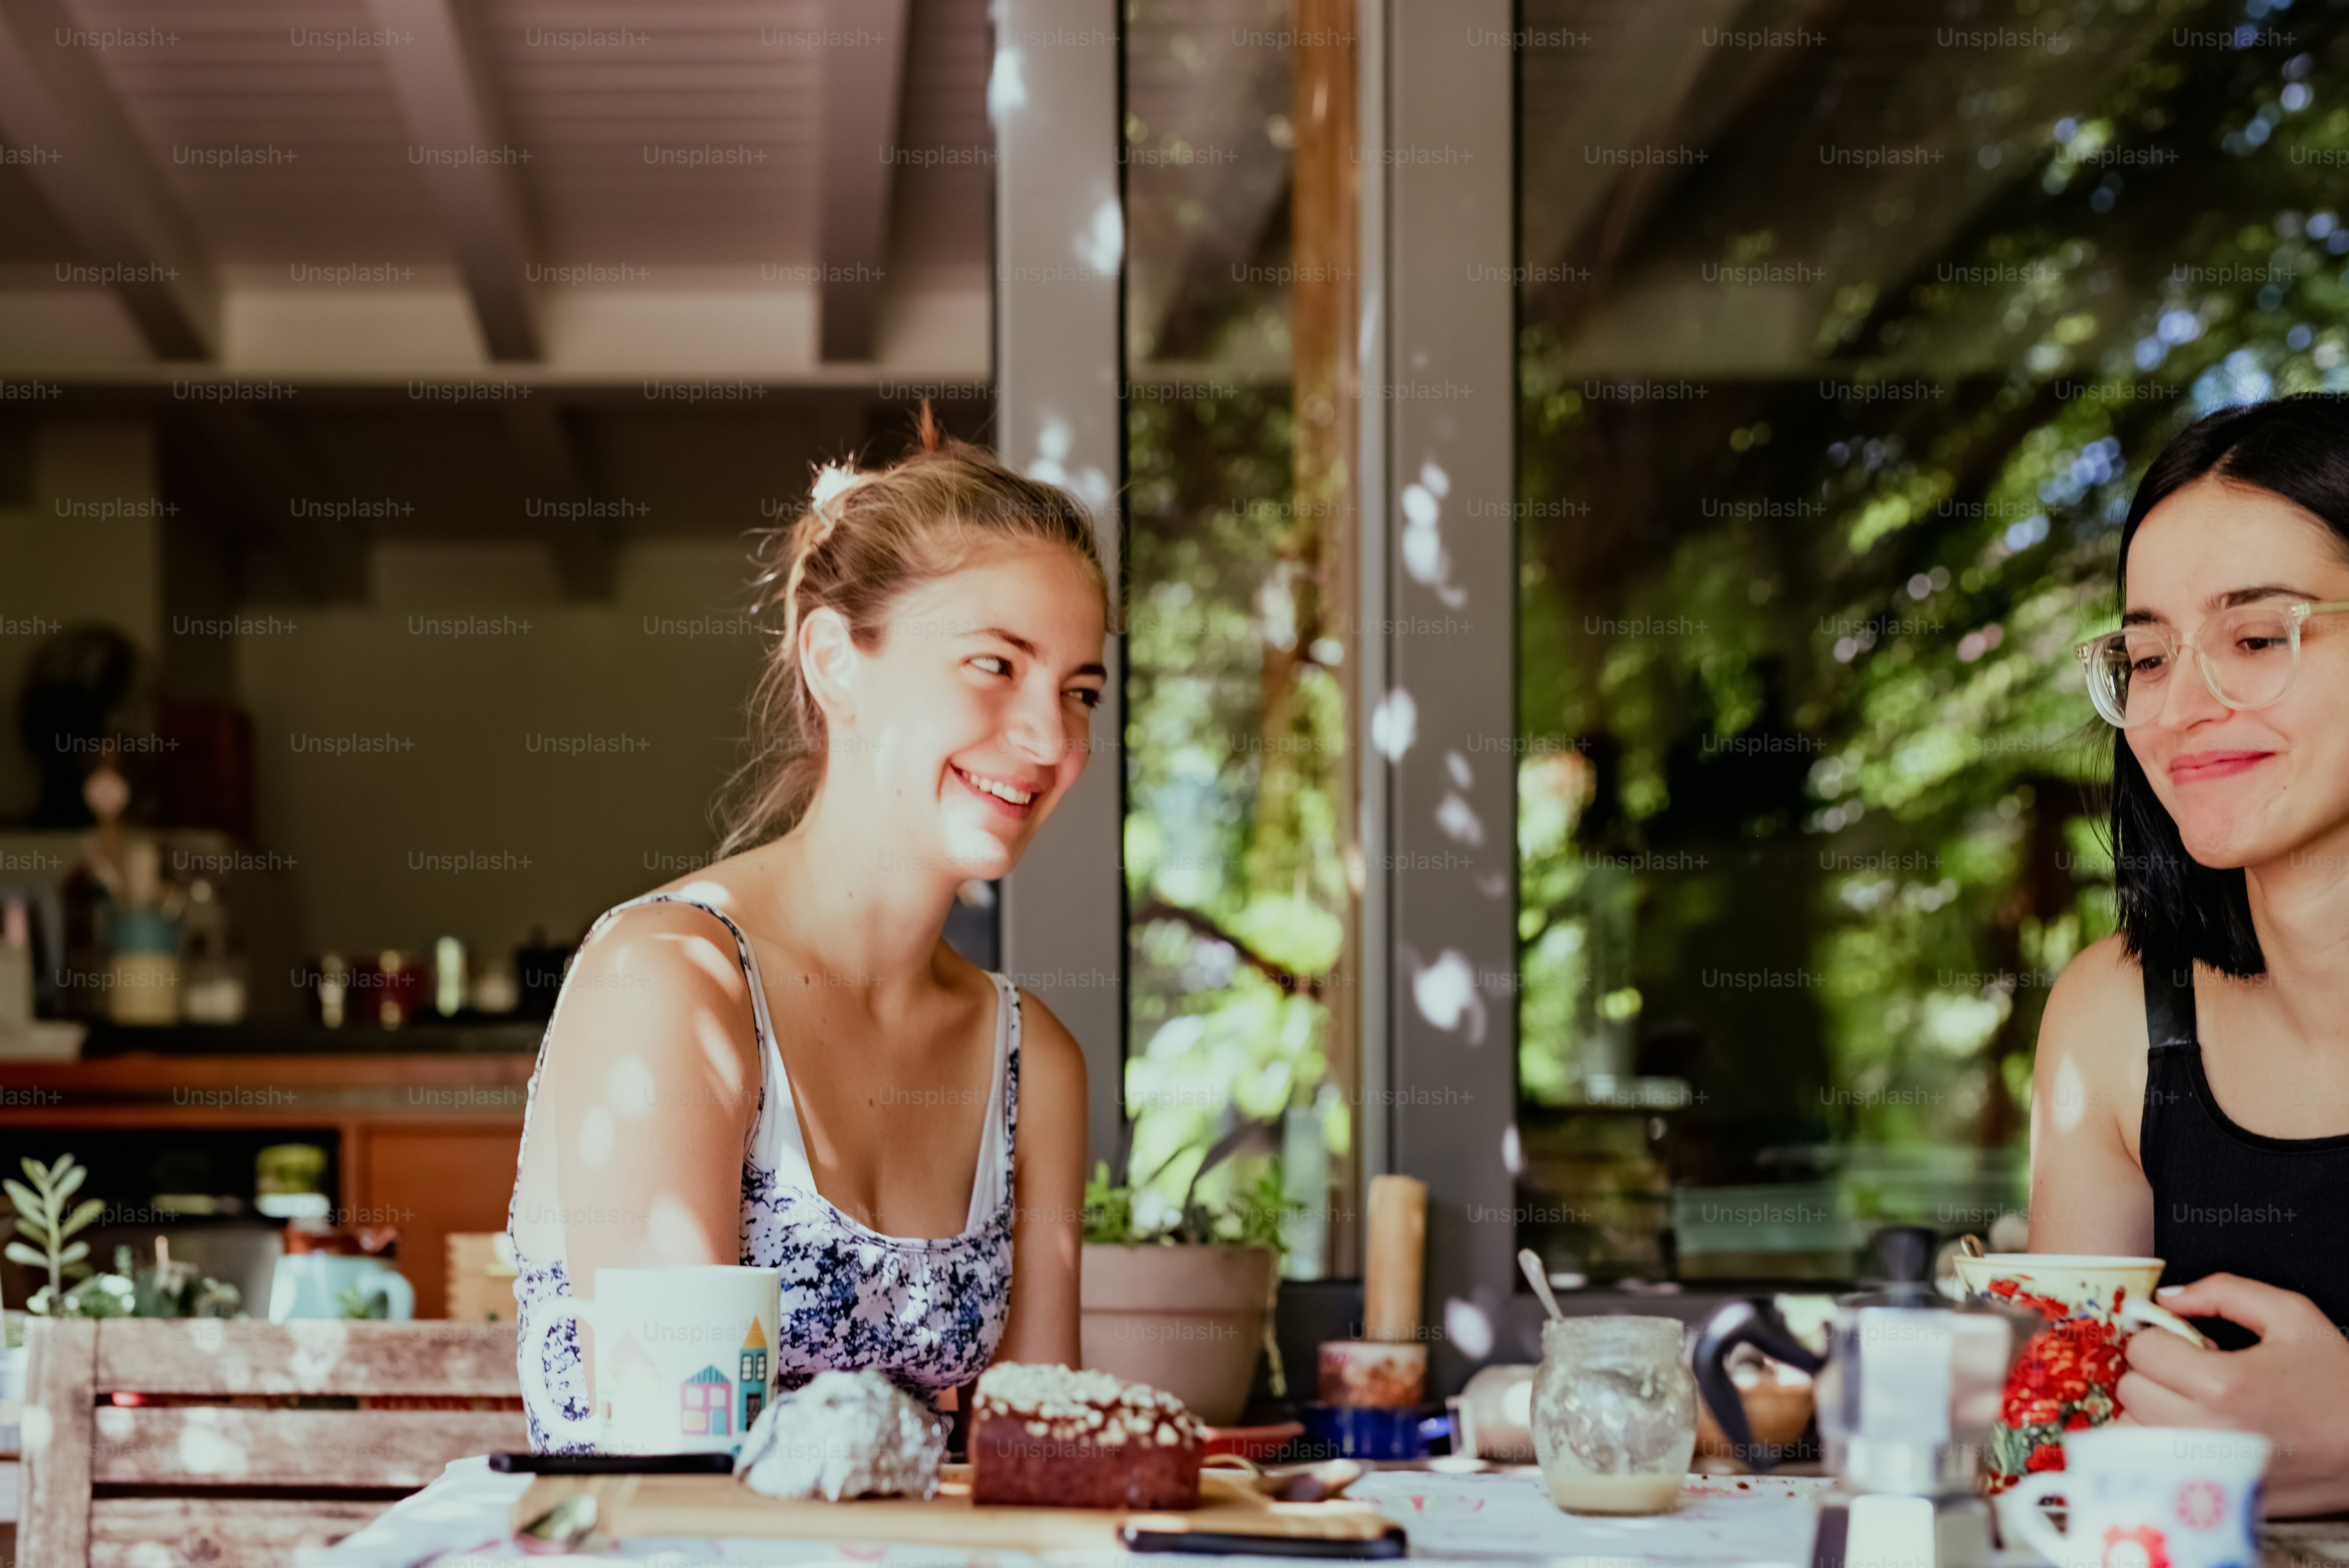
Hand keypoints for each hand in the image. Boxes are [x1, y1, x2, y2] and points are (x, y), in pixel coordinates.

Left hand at [2115, 1273, 2348, 1517]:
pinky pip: (2152, 1467)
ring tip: (2189, 1402)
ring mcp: (2207, 1469)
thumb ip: (2223, 1292)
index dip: (2162, 1338)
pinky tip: (2189, 1432)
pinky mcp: (2214, 1493)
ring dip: (2149, 1410)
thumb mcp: (2292, 1316)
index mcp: (2223, 1383)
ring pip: (2132, 1430)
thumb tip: (2167, 1297)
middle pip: (2131, 1389)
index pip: (2143, 1350)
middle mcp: (2207, 1430)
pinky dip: (2156, 1447)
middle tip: (2191, 1372)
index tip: (2188, 1343)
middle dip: (2153, 1372)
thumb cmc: (2339, 1384)